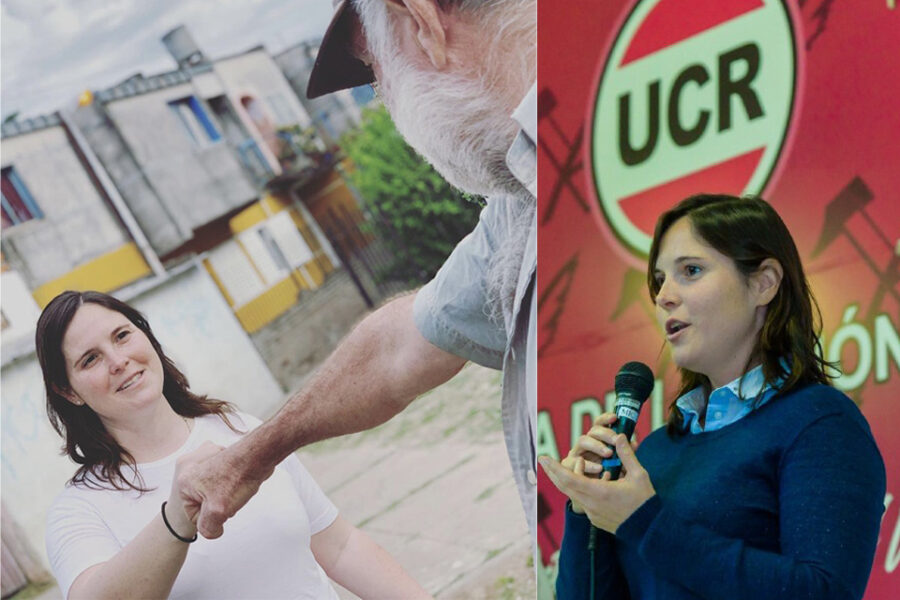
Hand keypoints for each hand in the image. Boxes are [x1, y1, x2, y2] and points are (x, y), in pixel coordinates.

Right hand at [175, 441, 273, 538]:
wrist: (259, 455)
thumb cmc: (237, 477)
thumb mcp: (217, 511)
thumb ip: (208, 528)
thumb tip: (212, 531)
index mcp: (185, 483)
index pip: (195, 516)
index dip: (212, 517)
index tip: (221, 505)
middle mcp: (193, 472)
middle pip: (205, 505)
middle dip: (219, 507)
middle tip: (229, 497)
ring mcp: (207, 467)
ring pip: (216, 497)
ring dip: (228, 499)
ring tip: (236, 489)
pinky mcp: (220, 465)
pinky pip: (224, 487)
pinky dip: (234, 489)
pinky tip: (241, 484)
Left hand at [540, 433, 654, 532]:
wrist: (649, 530)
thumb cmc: (645, 501)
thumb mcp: (638, 475)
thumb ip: (626, 455)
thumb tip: (619, 436)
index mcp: (599, 492)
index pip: (569, 478)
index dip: (554, 467)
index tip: (543, 458)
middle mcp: (591, 504)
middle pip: (564, 486)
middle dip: (552, 472)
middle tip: (544, 460)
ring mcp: (592, 513)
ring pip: (573, 493)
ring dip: (569, 479)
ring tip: (578, 464)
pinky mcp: (595, 519)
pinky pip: (582, 500)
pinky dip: (581, 488)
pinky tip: (591, 480)